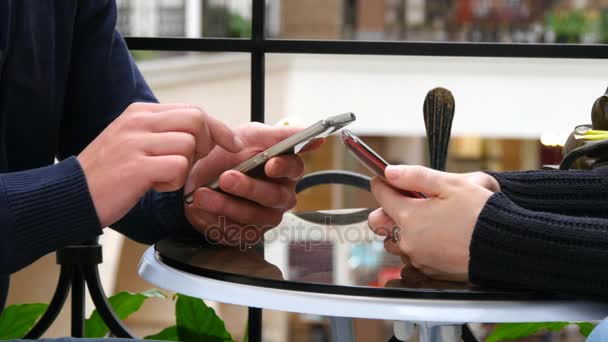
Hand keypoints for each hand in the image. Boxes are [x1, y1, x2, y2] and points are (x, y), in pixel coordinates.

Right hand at [78, 103, 241, 226]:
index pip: (192, 110)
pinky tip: (153, 186)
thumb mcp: (134, 141)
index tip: (232, 143)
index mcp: (140, 112)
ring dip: (184, 168)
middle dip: (206, 145)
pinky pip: (177, 167)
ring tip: (161, 177)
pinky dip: (173, 182)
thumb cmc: (109, 173)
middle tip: (188, 164)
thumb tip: (205, 133)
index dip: (218, 128)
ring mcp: (136, 142)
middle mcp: (138, 121)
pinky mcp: (136, 166)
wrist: (71, 195)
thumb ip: (164, 132)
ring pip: (189, 145)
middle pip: (196, 121)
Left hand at [184, 122, 322, 245]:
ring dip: (225, 205)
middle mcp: (280, 196)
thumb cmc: (228, 154)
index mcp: (285, 170)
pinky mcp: (246, 234)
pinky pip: (235, 232)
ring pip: (253, 217)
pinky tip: (200, 209)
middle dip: (248, 187)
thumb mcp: (250, 136)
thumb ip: (281, 135)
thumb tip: (317, 138)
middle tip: (226, 177)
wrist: (197, 176)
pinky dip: (214, 220)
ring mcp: (265, 218)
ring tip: (202, 194)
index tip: (269, 164)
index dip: (283, 167)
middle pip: (274, 196)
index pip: (294, 168)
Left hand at [368, 165, 493, 281]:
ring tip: (428, 221)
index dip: (383, 183)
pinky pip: (412, 259)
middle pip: (380, 224)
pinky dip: (418, 249)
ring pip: (395, 243)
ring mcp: (418, 259)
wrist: (507, 247)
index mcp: (410, 216)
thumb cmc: (482, 215)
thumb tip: (390, 172)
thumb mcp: (452, 185)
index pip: (381, 195)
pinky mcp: (430, 273)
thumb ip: (416, 176)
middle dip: (388, 211)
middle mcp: (409, 241)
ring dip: (403, 232)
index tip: (387, 179)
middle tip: (409, 203)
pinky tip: (437, 239)